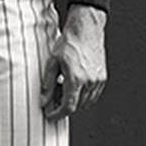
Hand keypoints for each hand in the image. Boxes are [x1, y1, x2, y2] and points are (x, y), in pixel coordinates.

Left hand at [40, 5, 106, 121]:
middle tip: (53, 100)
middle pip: (77, 107)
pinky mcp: (102, 77)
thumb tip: (43, 101)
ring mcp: (98, 80)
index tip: (50, 115)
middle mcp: (90, 81)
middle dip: (64, 107)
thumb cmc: (69, 43)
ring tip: (62, 90)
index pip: (68, 107)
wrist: (86, 29)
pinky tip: (74, 85)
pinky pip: (93, 95)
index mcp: (76, 79)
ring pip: (86, 102)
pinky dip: (83, 96)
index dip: (58, 115)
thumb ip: (48, 84)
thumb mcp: (52, 62)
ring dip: (74, 102)